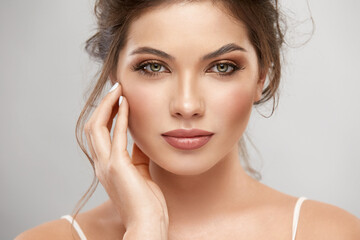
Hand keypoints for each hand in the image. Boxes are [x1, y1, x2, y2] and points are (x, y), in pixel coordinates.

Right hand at [84, 82, 168, 234]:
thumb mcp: (140, 172)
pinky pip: (115, 136)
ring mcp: (106, 165)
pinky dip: (120, 117)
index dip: (105, 113)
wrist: (148, 223)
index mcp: (106, 166)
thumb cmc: (147, 202)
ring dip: (107, 106)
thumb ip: (137, 154)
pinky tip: (126, 103)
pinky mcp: (117, 167)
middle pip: (92, 126)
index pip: (99, 133)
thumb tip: (140, 136)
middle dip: (103, 105)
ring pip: (96, 127)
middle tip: (115, 88)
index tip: (117, 98)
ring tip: (117, 89)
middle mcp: (101, 164)